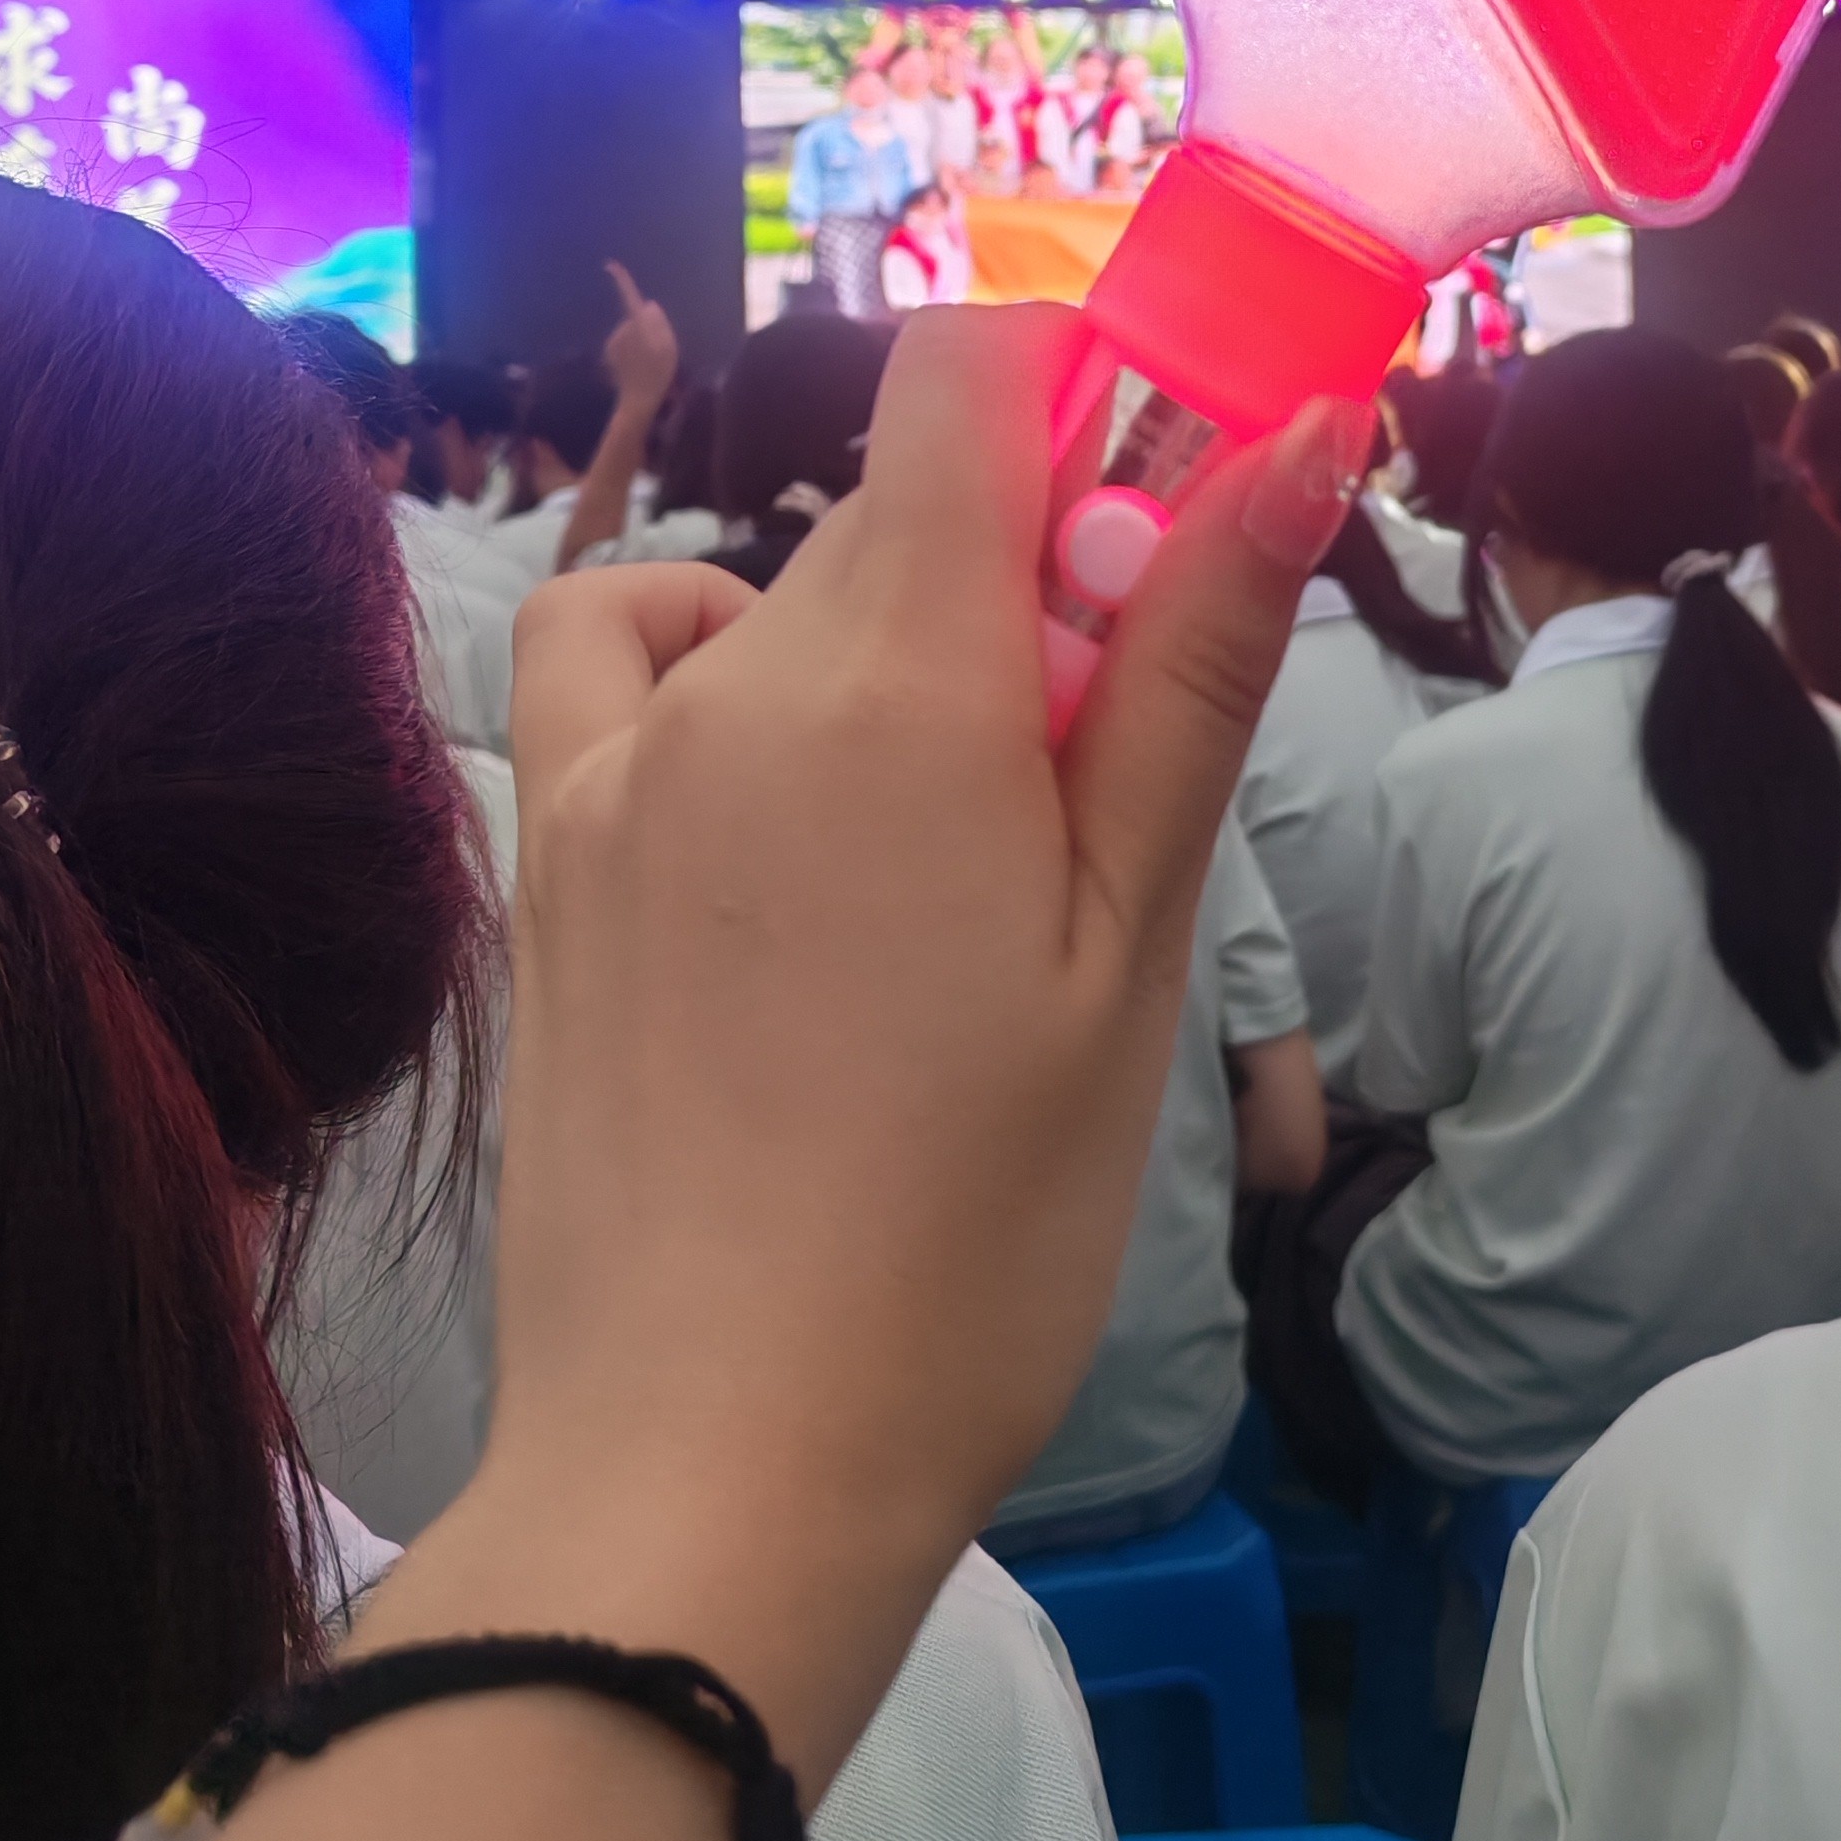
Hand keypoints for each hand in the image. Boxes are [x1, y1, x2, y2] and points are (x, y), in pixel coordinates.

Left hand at [400, 305, 1374, 1770]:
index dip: (1089, 384)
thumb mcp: (1132, 948)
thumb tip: (1294, 432)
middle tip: (1099, 790)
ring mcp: (613, 768)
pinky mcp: (545, 862)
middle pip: (899, 507)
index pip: (973, 375)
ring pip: (779, 604)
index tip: (1170, 506)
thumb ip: (1198, 669)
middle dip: (1025, 578)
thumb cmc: (972, 1233)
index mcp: (900, 679)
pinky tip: (779, 821)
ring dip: (882, 652)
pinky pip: (621, 674)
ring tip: (947, 853)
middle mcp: (732, 679)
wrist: (715, 1465)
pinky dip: (709, 682)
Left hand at [600, 260, 680, 416]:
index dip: (622, 280)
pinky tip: (639, 363)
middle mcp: (621, 330)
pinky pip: (625, 342)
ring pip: (630, 331)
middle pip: (636, 318)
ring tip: (650, 358)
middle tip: (659, 347)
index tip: (610, 264)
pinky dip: (633, 348)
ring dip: (640, 339)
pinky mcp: (610, 352)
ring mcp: (613, 342)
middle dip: (646, 326)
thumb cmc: (658, 372)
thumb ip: (658, 322)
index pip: (629, 298)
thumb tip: (648, 305)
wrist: (638, 398)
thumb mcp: (668, 346)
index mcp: (637, 325)